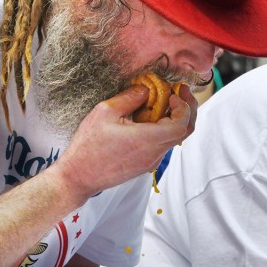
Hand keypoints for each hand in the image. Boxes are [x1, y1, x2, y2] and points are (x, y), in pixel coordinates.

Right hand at [54, 83, 196, 198]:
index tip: (173, 93)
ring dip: (174, 119)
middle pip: (184, 132)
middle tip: (181, 92)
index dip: (183, 106)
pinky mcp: (144, 165)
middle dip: (187, 109)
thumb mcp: (105, 111)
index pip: (182, 124)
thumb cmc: (89, 145)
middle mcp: (154, 153)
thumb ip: (130, 97)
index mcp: (148, 140)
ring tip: (162, 102)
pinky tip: (149, 118)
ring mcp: (151, 161)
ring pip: (174, 139)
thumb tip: (146, 90)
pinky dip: (163, 129)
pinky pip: (162, 145)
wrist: (79, 176)